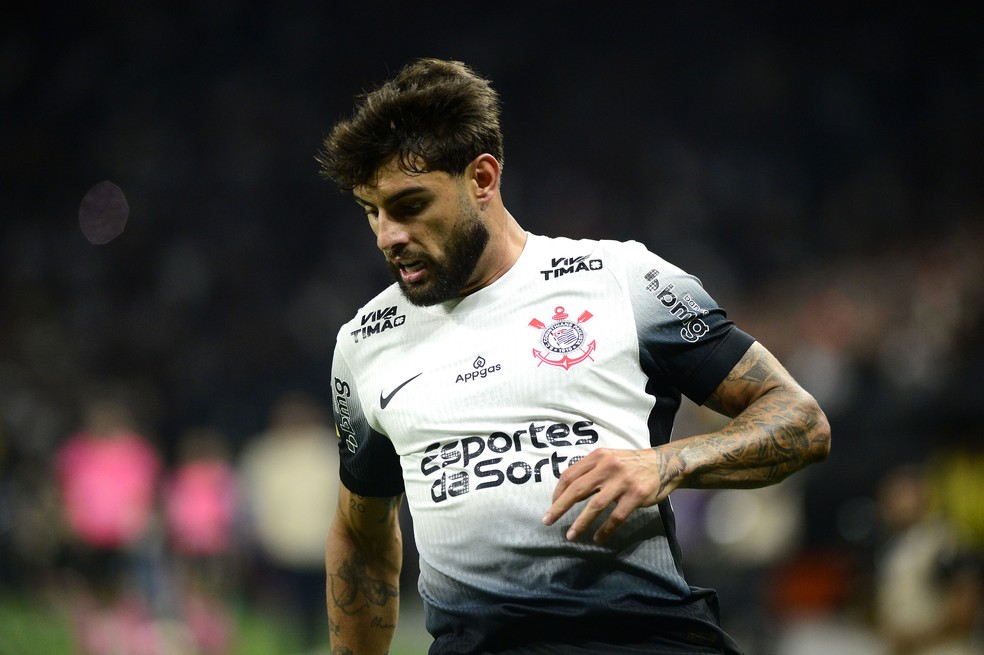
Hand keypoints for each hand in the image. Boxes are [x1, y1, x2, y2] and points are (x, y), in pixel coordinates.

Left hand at [542, 447, 685, 542]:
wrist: (664, 463)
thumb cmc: (631, 463)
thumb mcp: (609, 459)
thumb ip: (591, 471)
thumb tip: (568, 491)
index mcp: (598, 456)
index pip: (570, 474)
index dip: (558, 492)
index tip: (551, 505)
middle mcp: (608, 466)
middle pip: (577, 489)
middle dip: (559, 507)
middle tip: (547, 521)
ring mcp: (622, 481)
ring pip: (595, 505)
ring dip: (581, 523)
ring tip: (571, 536)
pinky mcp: (636, 495)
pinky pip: (616, 516)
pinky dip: (605, 529)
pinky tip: (598, 538)